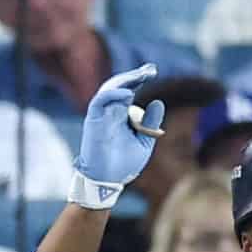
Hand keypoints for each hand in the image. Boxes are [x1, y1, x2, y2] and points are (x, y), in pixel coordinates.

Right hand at [74, 64, 163, 195]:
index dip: (139, 79)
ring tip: (141, 75)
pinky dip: (112, 94)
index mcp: (121, 115)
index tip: (152, 71)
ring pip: (109, 89)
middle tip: (150, 69)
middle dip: (135, 75)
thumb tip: (158, 102)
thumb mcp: (144, 142)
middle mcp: (110, 112)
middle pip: (120, 85)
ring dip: (124, 80)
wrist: (107, 182)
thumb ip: (150, 123)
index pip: (129, 90)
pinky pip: (100, 101)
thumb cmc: (123, 165)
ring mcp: (101, 115)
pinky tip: (127, 93)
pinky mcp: (93, 121)